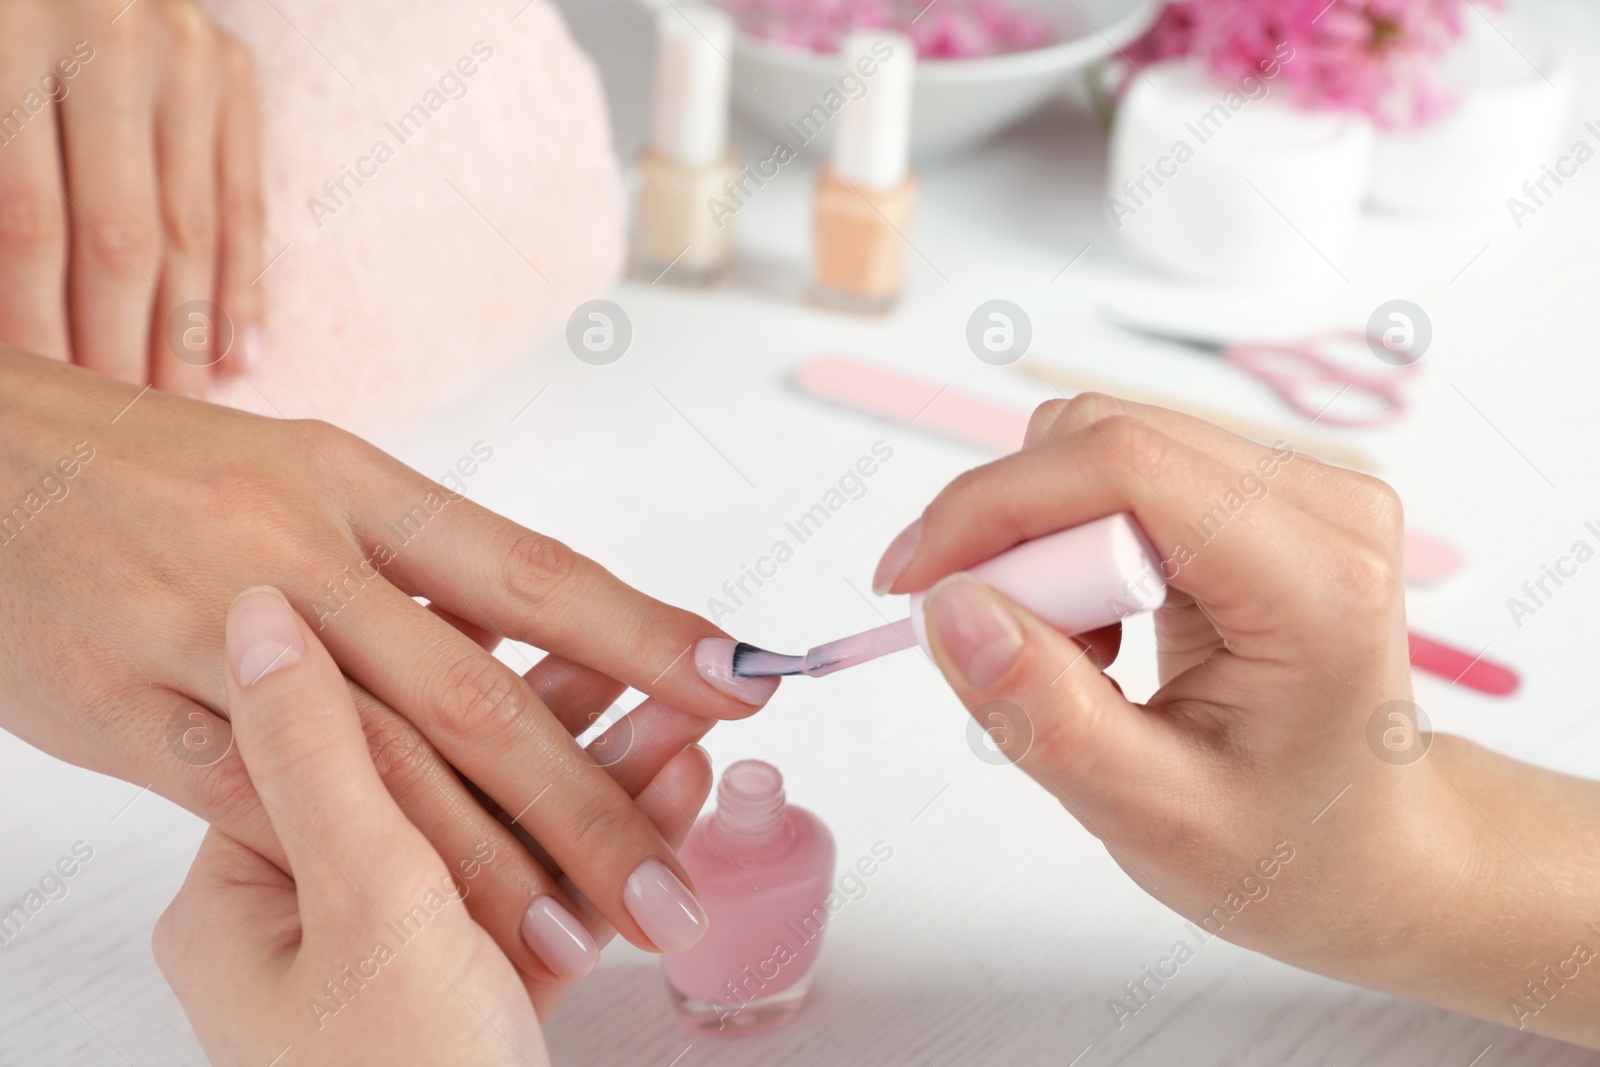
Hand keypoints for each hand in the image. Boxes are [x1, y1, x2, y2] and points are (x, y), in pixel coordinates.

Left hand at [0, 0, 261, 393]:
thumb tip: (13, 337)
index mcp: (14, 32)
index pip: (31, 221)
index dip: (34, 324)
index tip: (45, 399)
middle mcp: (116, 40)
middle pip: (123, 236)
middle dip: (118, 347)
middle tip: (118, 428)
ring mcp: (189, 54)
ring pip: (193, 228)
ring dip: (186, 335)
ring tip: (177, 410)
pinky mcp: (233, 69)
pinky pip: (244, 197)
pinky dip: (241, 281)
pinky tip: (237, 353)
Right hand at [0, 350, 770, 998]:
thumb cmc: (169, 475)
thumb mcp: (311, 483)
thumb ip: (418, 575)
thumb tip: (537, 650)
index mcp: (363, 486)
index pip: (535, 570)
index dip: (645, 633)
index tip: (740, 682)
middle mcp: (303, 553)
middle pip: (476, 697)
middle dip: (588, 804)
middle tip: (672, 888)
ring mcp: (213, 631)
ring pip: (378, 771)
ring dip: (488, 867)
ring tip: (579, 933)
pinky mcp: (130, 709)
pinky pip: (262, 806)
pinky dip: (350, 868)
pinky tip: (418, 919)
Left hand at [158, 589, 711, 1064]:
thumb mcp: (364, 904)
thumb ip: (327, 749)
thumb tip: (261, 611)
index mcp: (249, 891)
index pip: (356, 731)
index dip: (457, 665)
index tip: (544, 614)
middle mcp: (319, 921)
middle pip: (451, 775)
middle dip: (569, 722)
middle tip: (658, 667)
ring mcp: (405, 959)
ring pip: (514, 830)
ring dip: (611, 776)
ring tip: (693, 718)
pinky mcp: (480, 989)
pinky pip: (550, 893)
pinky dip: (614, 847)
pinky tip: (676, 793)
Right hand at [874, 394, 1599, 1047]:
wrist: (1376, 851)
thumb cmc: (1290, 851)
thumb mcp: (1153, 816)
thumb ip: (1047, 714)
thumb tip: (948, 607)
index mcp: (1317, 583)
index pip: (1125, 466)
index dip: (993, 504)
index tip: (909, 581)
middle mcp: (1323, 505)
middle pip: (1104, 445)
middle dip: (1012, 536)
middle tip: (995, 650)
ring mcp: (1300, 489)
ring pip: (1101, 449)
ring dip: (1042, 545)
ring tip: (1069, 655)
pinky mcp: (1262, 493)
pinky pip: (1121, 473)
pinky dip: (1072, 544)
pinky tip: (1099, 630)